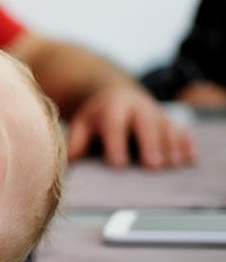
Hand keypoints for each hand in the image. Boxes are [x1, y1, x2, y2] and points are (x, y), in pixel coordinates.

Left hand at [67, 85, 197, 168]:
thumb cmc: (98, 117)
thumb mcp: (83, 123)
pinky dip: (187, 144)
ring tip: (172, 165)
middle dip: (150, 144)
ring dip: (171, 146)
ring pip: (167, 128)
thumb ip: (77, 141)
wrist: (118, 95)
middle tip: (152, 166)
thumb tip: (71, 161)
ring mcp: (156, 112)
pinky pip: (181, 130)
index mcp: (112, 107)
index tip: (118, 164)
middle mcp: (137, 107)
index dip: (116, 143)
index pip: (114, 124)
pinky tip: (190, 158)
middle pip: (146, 124)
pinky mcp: (170, 120)